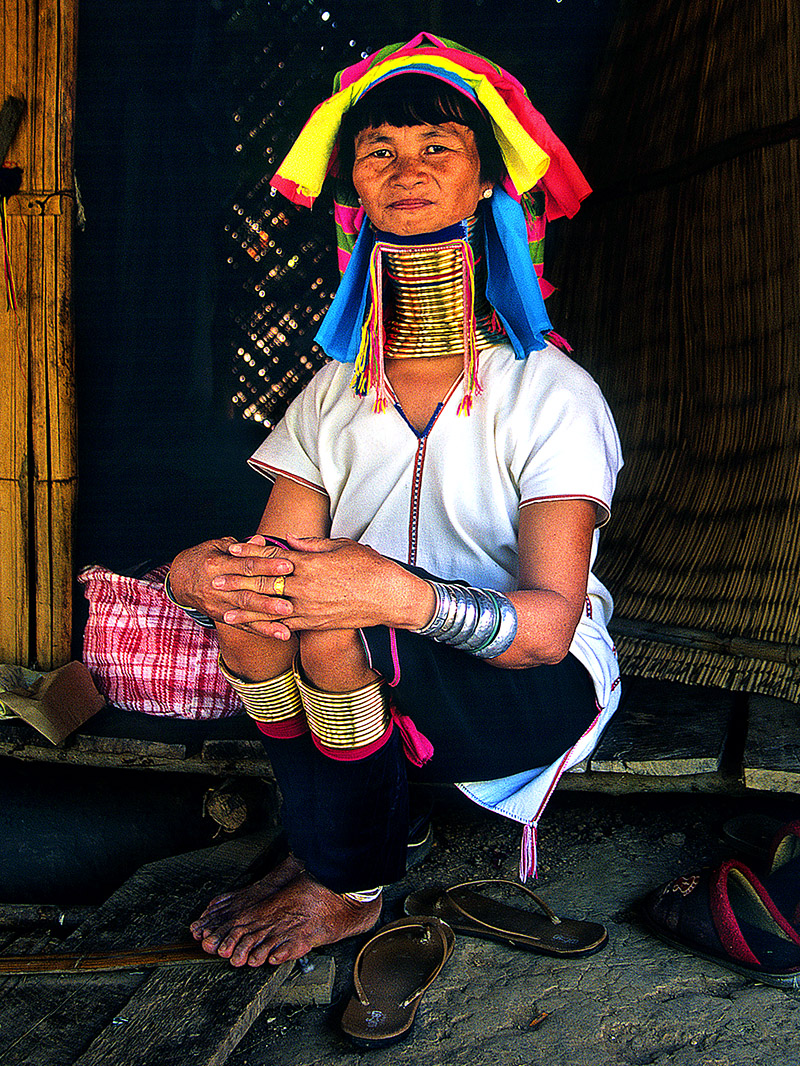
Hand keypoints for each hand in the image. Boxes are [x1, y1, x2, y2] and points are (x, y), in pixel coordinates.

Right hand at [168, 536, 293, 633]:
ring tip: (288, 617)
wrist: (180, 581)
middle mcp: (217, 586)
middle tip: (291, 598)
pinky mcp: (223, 617)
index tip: (288, 565)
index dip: (267, 565)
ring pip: (246, 610)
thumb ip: (242, 547)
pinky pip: (245, 624)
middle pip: (247, 590)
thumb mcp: (218, 546)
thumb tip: (262, 541)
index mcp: (216, 564)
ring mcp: (219, 604)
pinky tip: (281, 633)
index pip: (246, 565)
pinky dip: (264, 630)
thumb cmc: (204, 558)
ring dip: (268, 614)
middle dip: (270, 594)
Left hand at [218, 534, 434, 638]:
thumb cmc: (369, 567)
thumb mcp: (340, 546)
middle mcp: (304, 587)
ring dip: (244, 607)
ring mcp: (309, 608)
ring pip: (270, 608)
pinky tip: (253, 627)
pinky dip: (267, 626)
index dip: (250, 553)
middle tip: (215, 578)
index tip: (232, 550)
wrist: (390, 597)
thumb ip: (311, 545)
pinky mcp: (315, 624)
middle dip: (238, 580)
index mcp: (309, 563)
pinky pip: (286, 626)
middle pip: (264, 582)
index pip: (272, 556)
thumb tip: (288, 540)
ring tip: (223, 608)